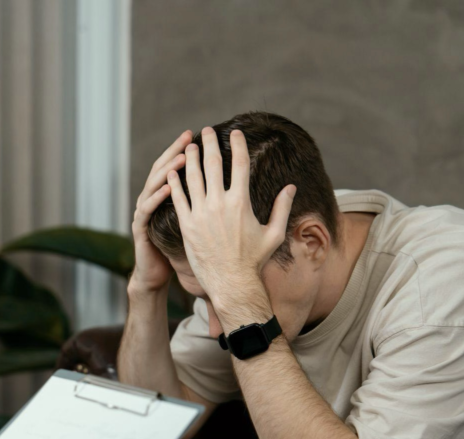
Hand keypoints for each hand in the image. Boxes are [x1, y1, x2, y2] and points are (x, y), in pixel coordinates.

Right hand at [129, 130, 192, 294]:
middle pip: (163, 169)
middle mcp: (152, 199)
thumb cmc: (177, 251)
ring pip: (154, 185)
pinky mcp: (141, 228)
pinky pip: (148, 210)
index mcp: (166, 198)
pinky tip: (168, 187)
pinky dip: (157, 197)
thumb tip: (226, 190)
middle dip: (176, 151)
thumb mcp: (190, 224)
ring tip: (182, 157)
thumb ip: (200, 205)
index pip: (176, 167)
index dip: (185, 151)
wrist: (155, 274)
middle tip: (189, 136)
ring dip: (168, 170)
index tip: (201, 136)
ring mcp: (145, 213)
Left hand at [167, 127, 295, 313]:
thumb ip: (282, 208)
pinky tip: (171, 172)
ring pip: (192, 178)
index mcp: (241, 202)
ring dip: (190, 159)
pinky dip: (174, 184)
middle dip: (209, 144)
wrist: (232, 283)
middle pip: (212, 164)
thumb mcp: (274, 234)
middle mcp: (219, 204)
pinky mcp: (187, 226)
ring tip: (189, 146)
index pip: (239, 164)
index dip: (237, 144)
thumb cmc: (254, 260)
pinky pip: (178, 199)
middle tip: (206, 131)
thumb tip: (291, 186)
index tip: (234, 132)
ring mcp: (200, 214)